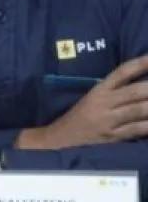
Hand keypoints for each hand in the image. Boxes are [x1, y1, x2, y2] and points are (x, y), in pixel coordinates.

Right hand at [18, 55, 147, 149]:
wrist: (61, 137)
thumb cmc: (80, 116)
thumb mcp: (92, 98)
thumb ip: (115, 91)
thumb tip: (142, 87)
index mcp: (99, 90)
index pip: (121, 72)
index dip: (139, 64)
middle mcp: (103, 102)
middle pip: (133, 91)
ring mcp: (108, 120)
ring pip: (137, 109)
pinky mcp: (111, 136)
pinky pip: (135, 129)